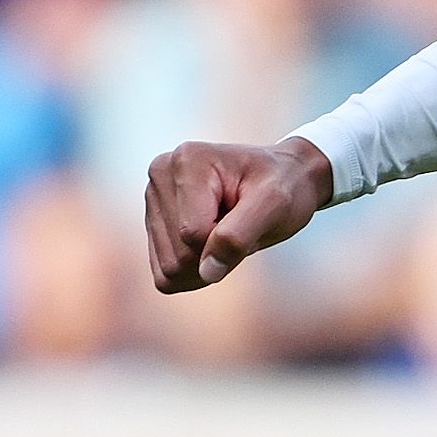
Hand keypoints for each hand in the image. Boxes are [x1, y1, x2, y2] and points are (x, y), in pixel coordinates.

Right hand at [146, 136, 333, 293]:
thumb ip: (238, 236)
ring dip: (205, 263)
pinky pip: (164, 274)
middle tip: (240, 227)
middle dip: (214, 255)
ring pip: (169, 269)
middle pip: (177, 256)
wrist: (284, 177)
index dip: (226, 243)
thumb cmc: (284, 185)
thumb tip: (206, 272)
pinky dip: (192, 271)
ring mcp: (152, 199)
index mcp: (186, 161)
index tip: (248, 217)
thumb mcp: (275, 205)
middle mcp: (160, 174)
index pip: (192, 234)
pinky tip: (211, 243)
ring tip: (226, 230)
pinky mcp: (153, 222)